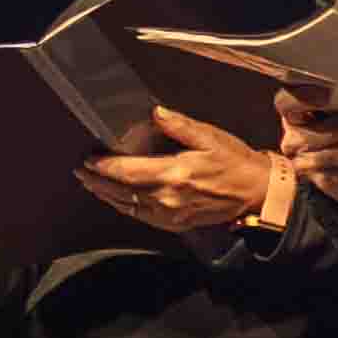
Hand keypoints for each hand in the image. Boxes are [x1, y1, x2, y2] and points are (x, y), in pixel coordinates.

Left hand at [78, 105, 287, 239]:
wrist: (256, 193)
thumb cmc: (235, 162)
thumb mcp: (210, 137)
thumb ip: (179, 125)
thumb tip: (154, 113)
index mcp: (173, 174)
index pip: (126, 172)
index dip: (104, 166)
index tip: (89, 158)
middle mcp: (166, 198)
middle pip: (120, 192)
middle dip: (97, 181)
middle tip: (81, 171)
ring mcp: (169, 214)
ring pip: (127, 207)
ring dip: (106, 195)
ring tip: (91, 184)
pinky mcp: (175, 223)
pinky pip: (141, 217)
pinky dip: (124, 207)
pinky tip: (116, 199)